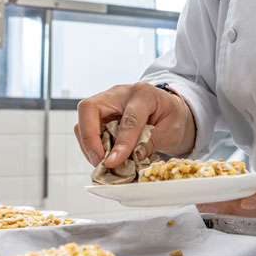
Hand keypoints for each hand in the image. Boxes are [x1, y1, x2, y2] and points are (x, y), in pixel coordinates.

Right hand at [75, 83, 194, 168]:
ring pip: (84, 119)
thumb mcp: (171, 131)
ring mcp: (107, 101)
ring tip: (102, 163)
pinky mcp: (100, 112)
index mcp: (144, 94)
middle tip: (98, 161)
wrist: (169, 109)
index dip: (121, 143)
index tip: (113, 162)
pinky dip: (90, 145)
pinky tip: (102, 157)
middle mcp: (120, 93)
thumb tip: (131, 158)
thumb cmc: (171, 116)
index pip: (128, 119)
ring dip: (88, 144)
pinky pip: (86, 127)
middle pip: (90, 108)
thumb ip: (151, 143)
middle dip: (89, 138)